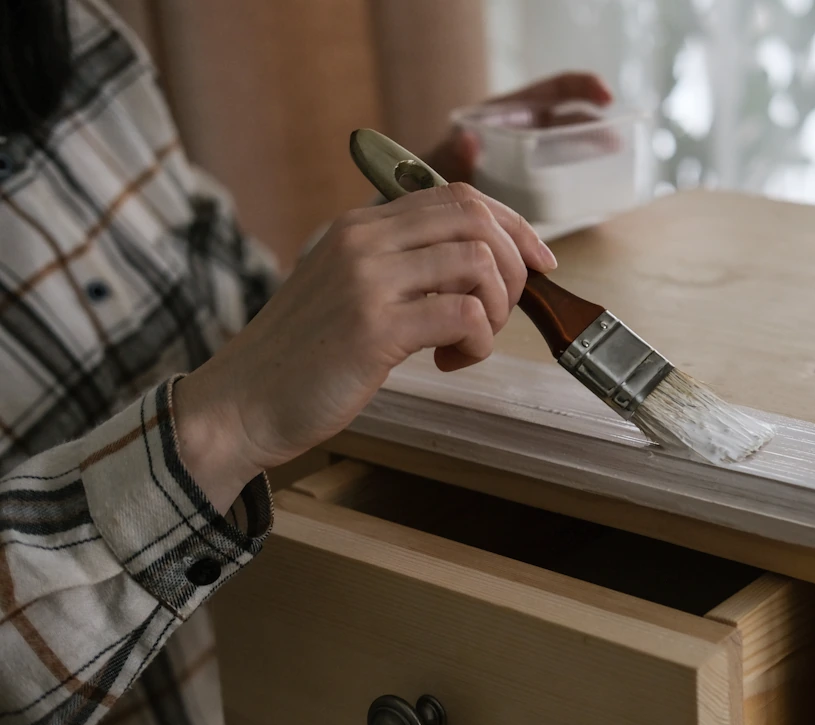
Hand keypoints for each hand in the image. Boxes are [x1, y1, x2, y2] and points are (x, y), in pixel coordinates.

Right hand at [173, 184, 555, 511]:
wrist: (241, 404)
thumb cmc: (303, 357)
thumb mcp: (349, 290)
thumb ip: (403, 267)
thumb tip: (481, 266)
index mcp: (361, 226)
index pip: (458, 197)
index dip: (512, 225)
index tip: (539, 262)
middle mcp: (364, 240)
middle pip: (476, 219)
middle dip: (515, 267)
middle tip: (500, 314)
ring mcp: (367, 281)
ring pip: (479, 264)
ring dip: (495, 309)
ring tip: (467, 343)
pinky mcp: (374, 328)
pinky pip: (464, 315)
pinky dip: (477, 343)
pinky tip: (449, 364)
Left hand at [425, 71, 613, 183]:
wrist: (434, 197)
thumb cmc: (440, 167)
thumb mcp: (446, 156)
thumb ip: (455, 150)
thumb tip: (467, 141)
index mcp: (514, 112)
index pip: (555, 89)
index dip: (583, 87)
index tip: (605, 96)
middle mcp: (529, 129)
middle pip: (571, 118)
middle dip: (596, 124)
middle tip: (616, 139)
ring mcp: (536, 155)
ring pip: (572, 146)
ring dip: (594, 149)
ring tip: (613, 159)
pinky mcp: (538, 182)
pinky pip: (564, 175)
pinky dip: (580, 181)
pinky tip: (592, 193)